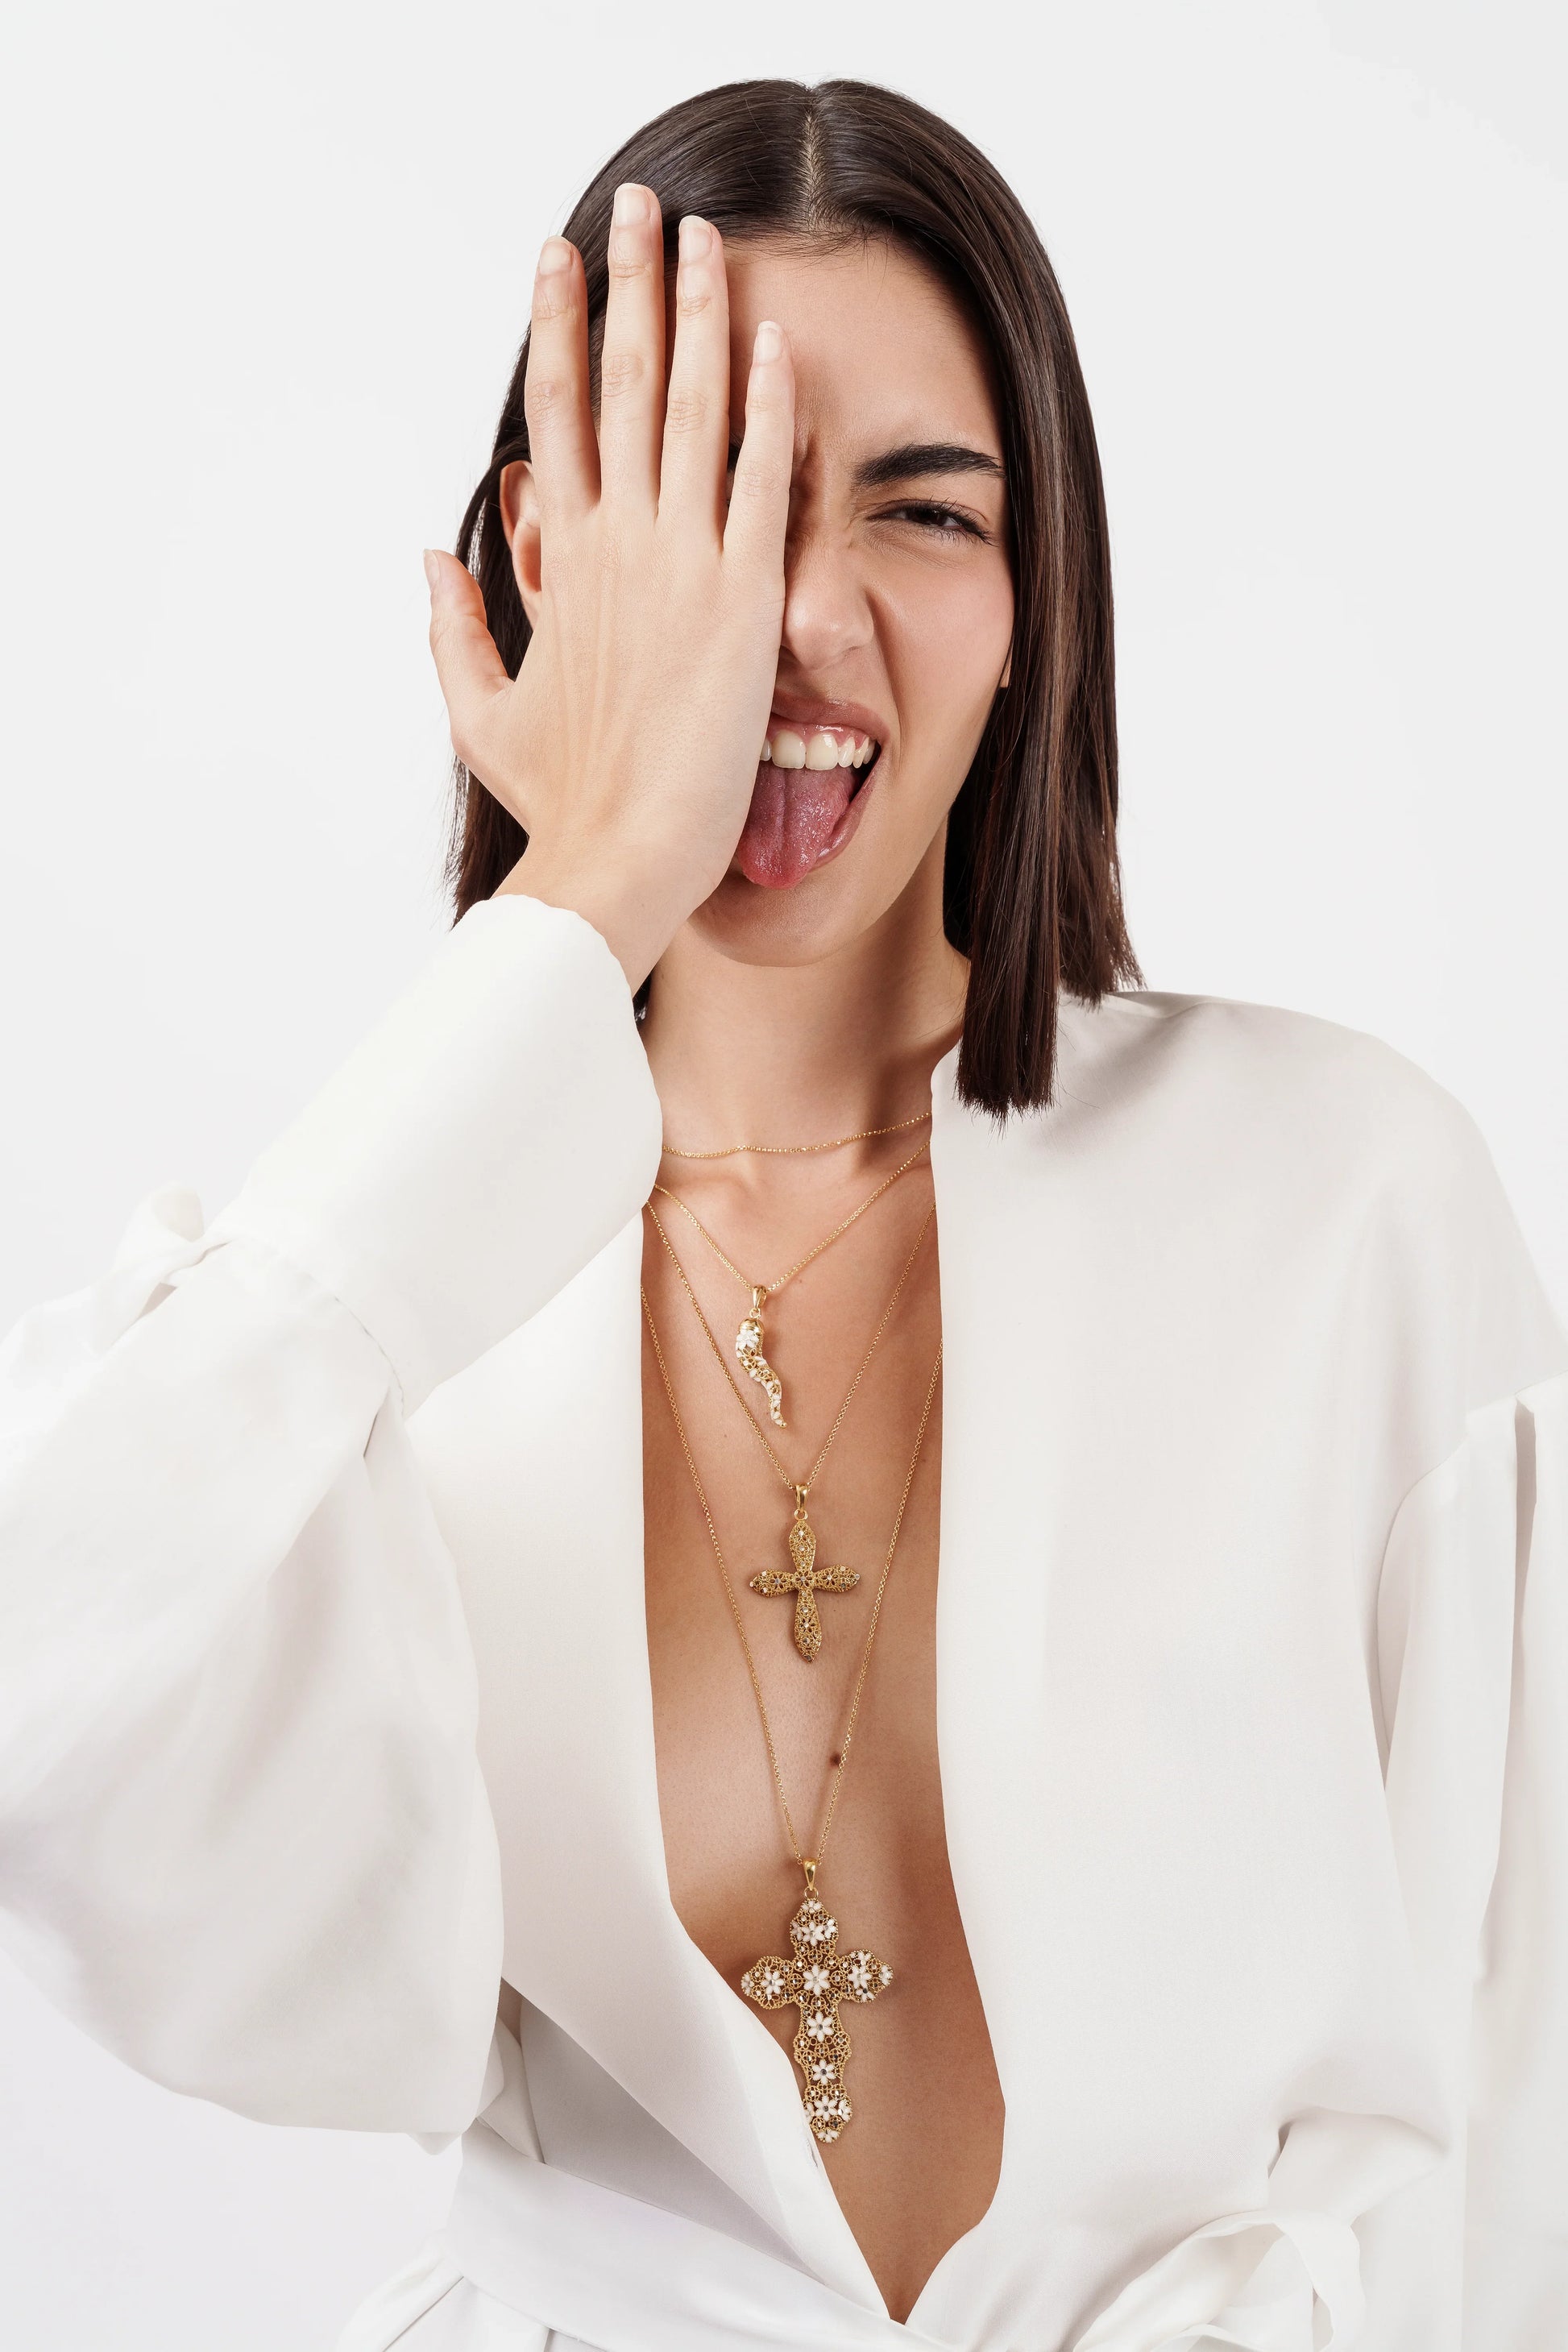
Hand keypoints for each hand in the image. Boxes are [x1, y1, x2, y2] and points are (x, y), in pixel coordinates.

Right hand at [424, 184, 795, 986]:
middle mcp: (615, 545)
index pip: (556, 415)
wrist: (615, 860)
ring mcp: (680, 567)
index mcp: (559, 563)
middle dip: (628, 283)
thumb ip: (452, 626)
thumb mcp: (481, 709)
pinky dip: (769, 408)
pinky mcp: (743, 601)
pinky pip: (762, 483)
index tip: (557, 255)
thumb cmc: (559, 800)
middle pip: (622, 384)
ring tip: (707, 234)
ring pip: (692, 411)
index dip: (558, 327)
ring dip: (700, 313)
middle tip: (637, 200)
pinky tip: (776, 338)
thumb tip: (429, 555)